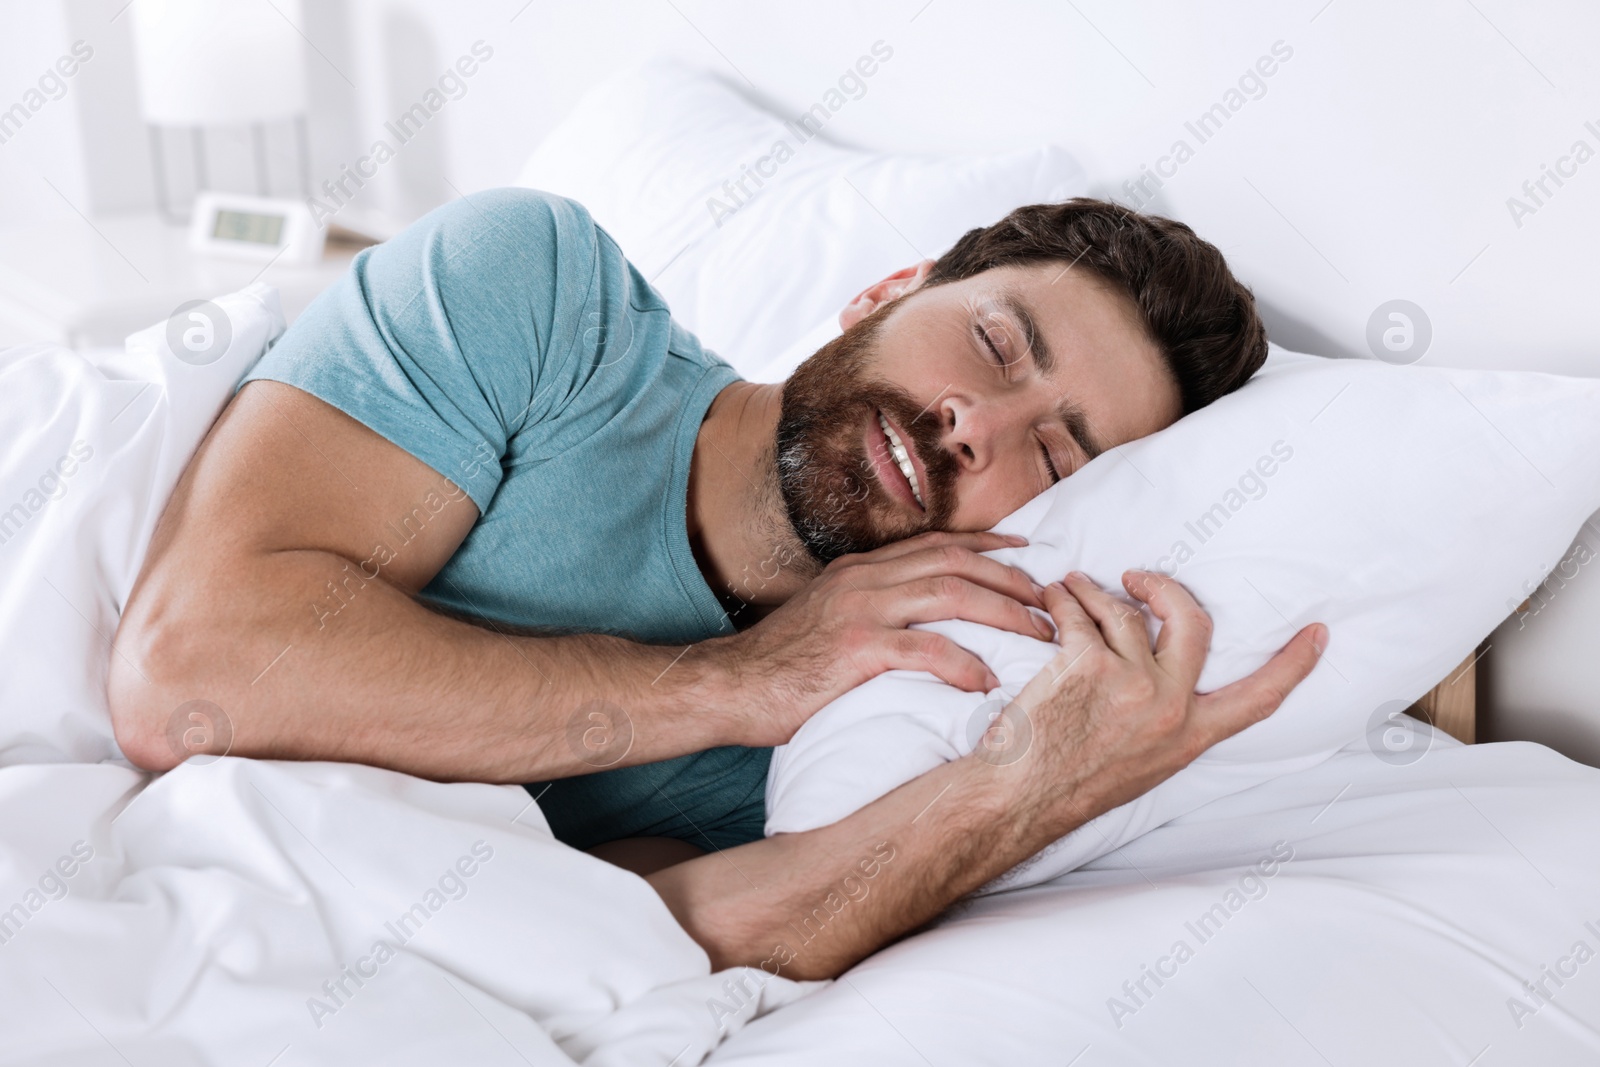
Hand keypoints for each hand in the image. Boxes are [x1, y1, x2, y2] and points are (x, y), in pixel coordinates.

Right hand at [714, 531, 1053, 746]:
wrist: (729, 686)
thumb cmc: (778, 668)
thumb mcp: (827, 621)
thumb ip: (869, 612)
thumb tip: (912, 626)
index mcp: (860, 571)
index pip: (937, 544)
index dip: (987, 545)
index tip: (1025, 551)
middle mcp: (864, 580)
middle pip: (956, 562)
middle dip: (1011, 577)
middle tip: (1049, 600)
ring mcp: (860, 610)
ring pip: (952, 595)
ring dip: (1004, 613)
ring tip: (1039, 637)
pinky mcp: (856, 648)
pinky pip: (925, 649)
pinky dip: (964, 663)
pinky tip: (987, 681)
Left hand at [989, 570, 1325, 832]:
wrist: (1020, 798)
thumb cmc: (1070, 784)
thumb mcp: (1143, 765)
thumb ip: (1168, 722)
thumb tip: (1168, 677)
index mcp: (1190, 737)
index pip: (1258, 698)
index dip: (1293, 664)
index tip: (1317, 633)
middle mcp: (1169, 707)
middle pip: (1194, 623)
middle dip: (1168, 589)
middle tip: (1141, 579)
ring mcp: (1130, 683)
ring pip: (1126, 612)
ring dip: (1097, 591)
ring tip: (1075, 588)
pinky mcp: (1086, 664)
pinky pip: (1079, 613)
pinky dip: (1063, 598)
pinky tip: (1053, 597)